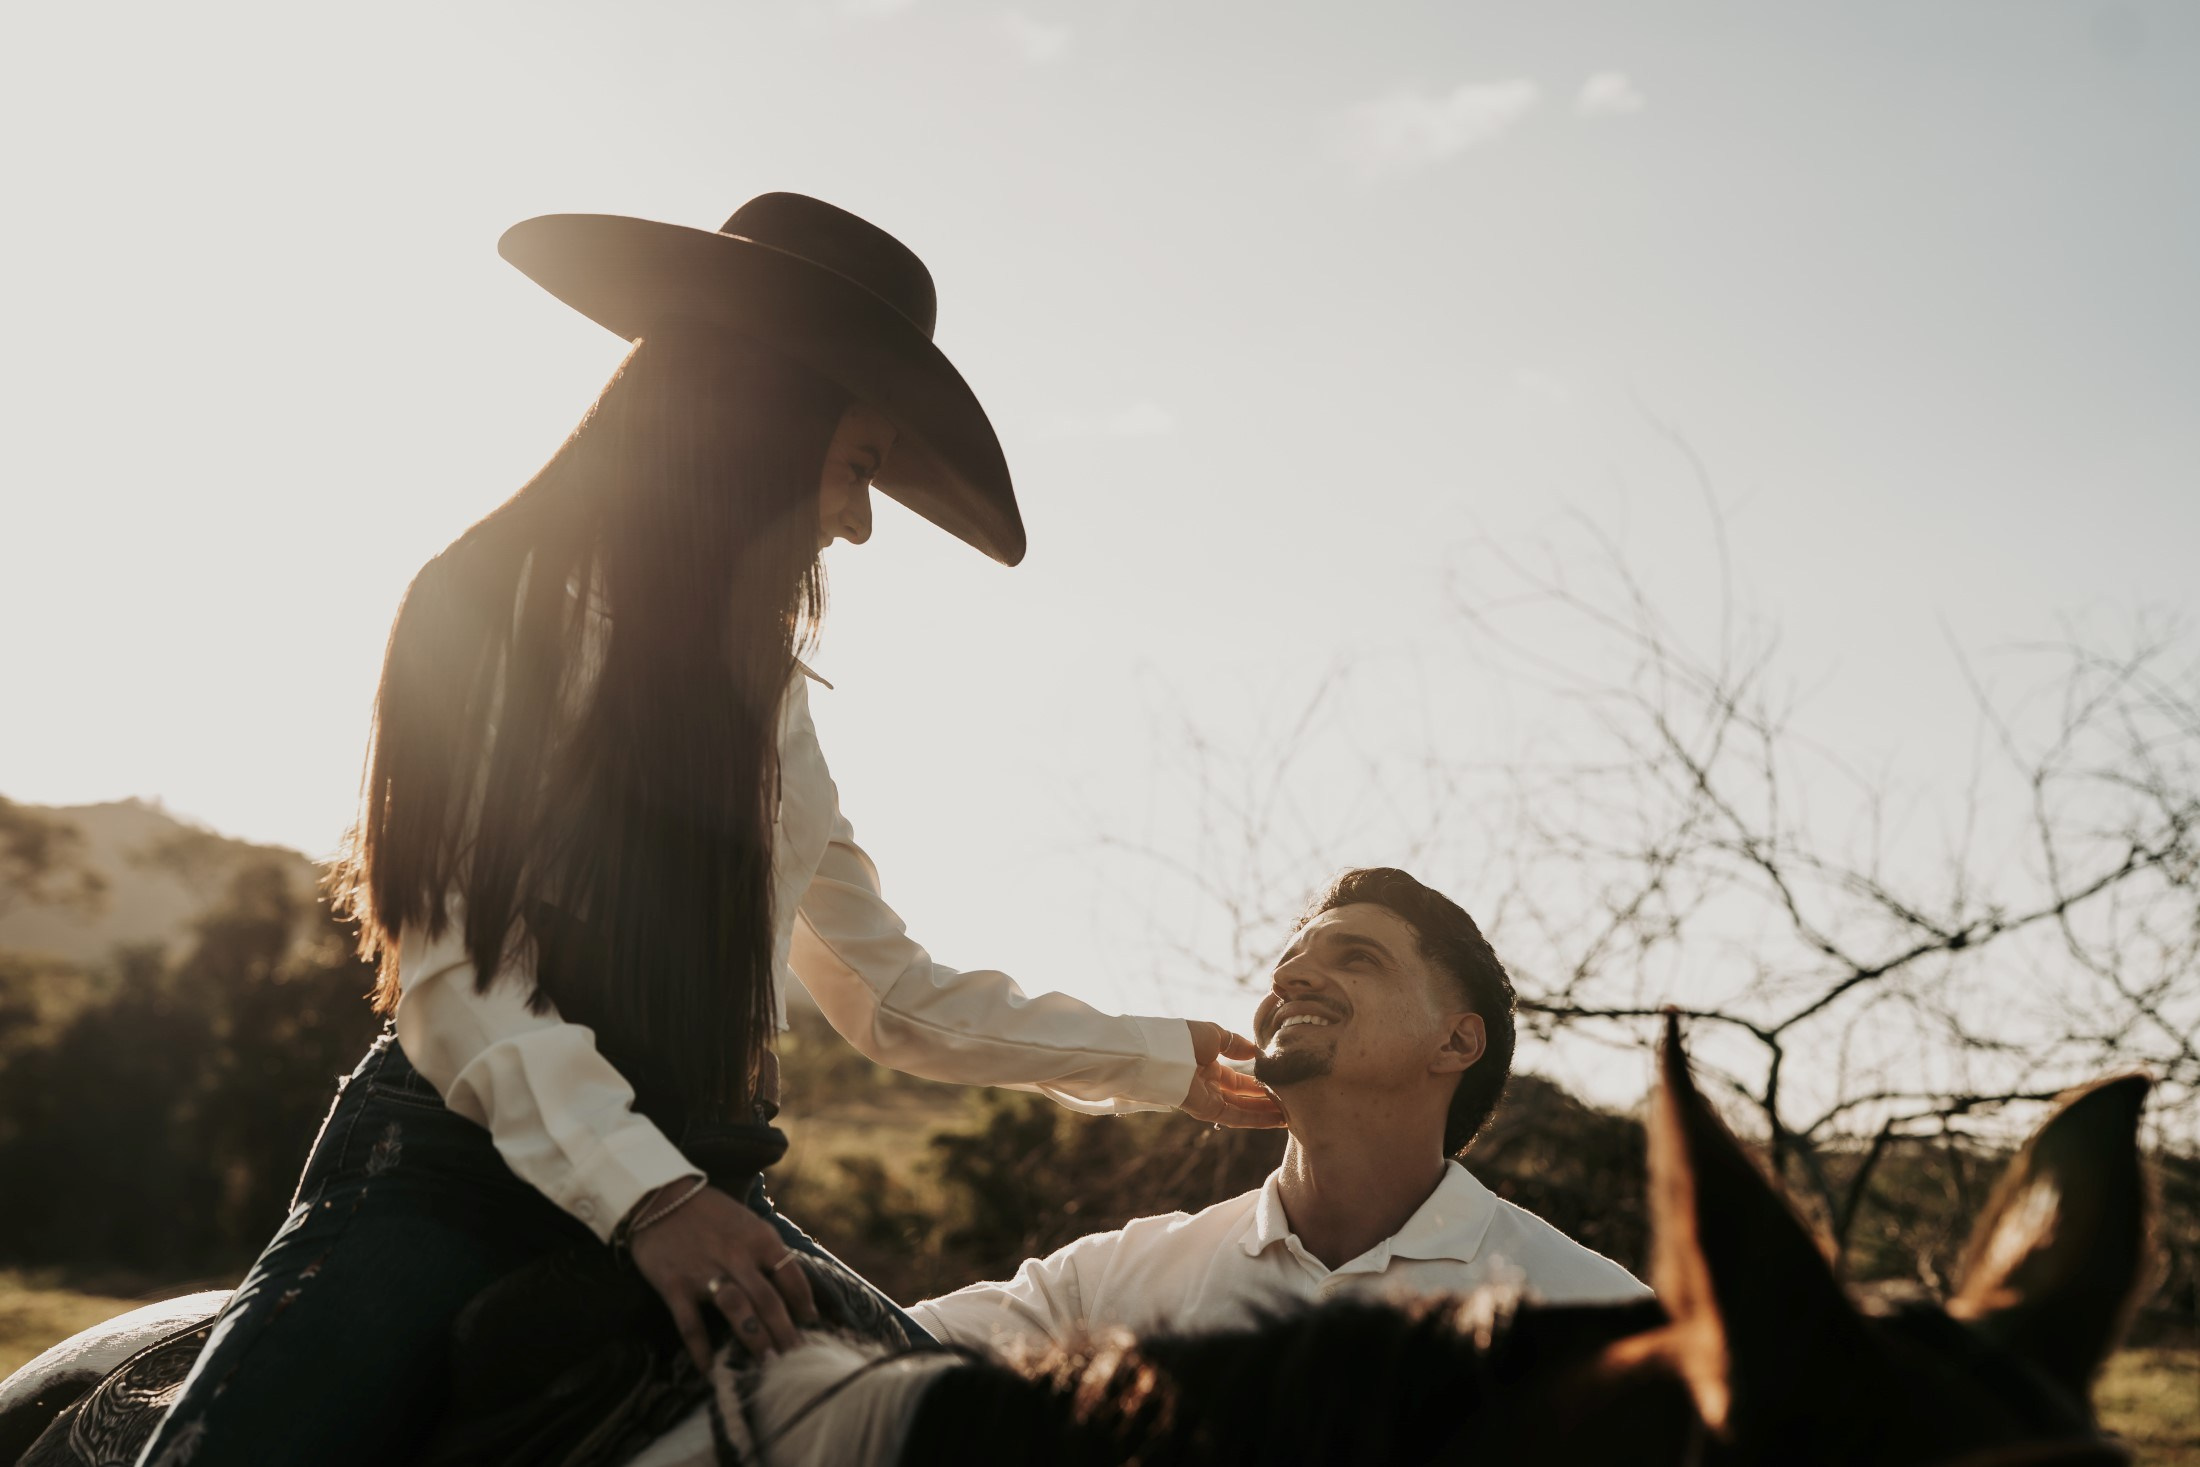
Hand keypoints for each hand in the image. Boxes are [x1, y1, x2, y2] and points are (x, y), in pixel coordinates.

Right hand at [626, 1183, 818, 1369]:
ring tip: (766, 1367)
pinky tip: (709, 1370)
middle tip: (796, 1360)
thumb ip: (766, 1251)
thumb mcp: (747, 1221)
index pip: (792, 1276)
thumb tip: (789, 1285)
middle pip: (769, 1301)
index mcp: (760, 1238)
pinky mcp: (675, 1285)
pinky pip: (691, 1324)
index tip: (811, 1324)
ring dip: (755, 1341)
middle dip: (785, 1334)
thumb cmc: (709, 1211)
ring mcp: (705, 1272)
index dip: (804, 1303)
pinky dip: (700, 1350)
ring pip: (738, 1312)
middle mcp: (737, 1256)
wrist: (658, 1195)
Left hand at [1180, 1021, 1286, 1128]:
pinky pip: (1237, 1117)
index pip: (1239, 1081)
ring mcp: (1209, 1099)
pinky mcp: (1208, 1111)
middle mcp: (1210, 1085)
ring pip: (1244, 1109)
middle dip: (1267, 1101)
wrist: (1161, 1051)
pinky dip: (1258, 1119)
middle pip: (1244, 1097)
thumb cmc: (1184, 1038)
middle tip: (1294, 1102)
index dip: (1259, 1083)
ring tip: (1293, 1114)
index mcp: (1208, 1066)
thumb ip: (1234, 1043)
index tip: (1282, 1084)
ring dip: (1268, 1112)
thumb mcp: (1214, 1034)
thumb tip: (1254, 1053)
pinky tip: (1279, 1119)